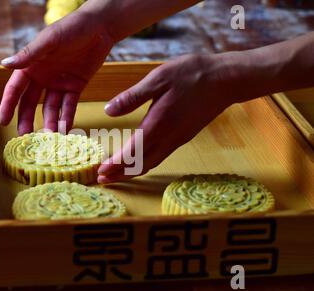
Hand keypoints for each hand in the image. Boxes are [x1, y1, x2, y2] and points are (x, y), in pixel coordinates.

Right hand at [0, 10, 114, 133]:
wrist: (100, 27)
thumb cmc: (71, 28)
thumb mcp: (49, 40)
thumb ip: (28, 54)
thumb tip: (4, 65)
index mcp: (31, 66)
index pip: (15, 89)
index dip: (8, 105)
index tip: (3, 122)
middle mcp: (42, 77)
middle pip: (31, 103)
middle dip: (27, 120)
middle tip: (26, 137)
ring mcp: (59, 83)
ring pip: (51, 108)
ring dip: (49, 122)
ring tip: (49, 137)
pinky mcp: (75, 87)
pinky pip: (69, 105)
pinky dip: (67, 117)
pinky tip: (65, 129)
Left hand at [98, 53, 235, 182]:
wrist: (226, 79)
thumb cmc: (192, 74)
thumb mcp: (158, 78)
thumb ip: (133, 97)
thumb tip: (108, 110)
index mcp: (158, 124)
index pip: (132, 153)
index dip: (115, 164)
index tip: (100, 171)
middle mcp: (169, 137)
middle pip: (141, 165)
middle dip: (120, 174)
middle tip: (102, 179)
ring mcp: (178, 139)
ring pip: (151, 163)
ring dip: (132, 171)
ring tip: (115, 174)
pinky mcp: (183, 136)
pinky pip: (160, 156)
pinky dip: (145, 164)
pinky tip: (138, 160)